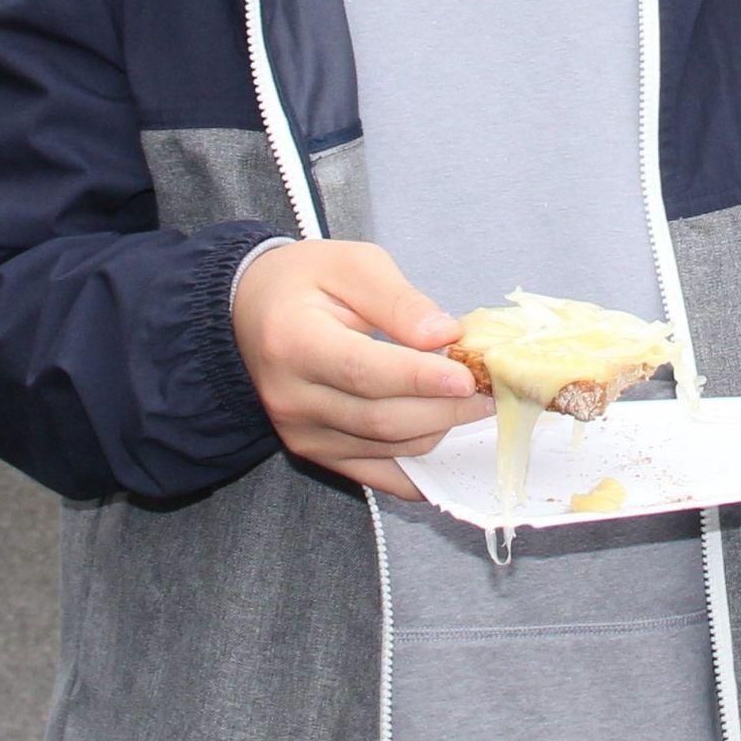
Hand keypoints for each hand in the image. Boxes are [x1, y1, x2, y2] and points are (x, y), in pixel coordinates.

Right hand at [231, 240, 481, 499]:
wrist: (250, 314)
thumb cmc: (304, 282)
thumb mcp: (351, 265)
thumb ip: (398, 300)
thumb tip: (445, 334)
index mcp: (293, 342)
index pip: (363, 371)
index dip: (419, 378)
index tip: (466, 376)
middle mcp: (292, 397)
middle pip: (381, 418)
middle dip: (445, 407)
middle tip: (490, 387)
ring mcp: (302, 433)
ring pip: (388, 446)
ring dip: (440, 428)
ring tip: (474, 401)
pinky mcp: (316, 454)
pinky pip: (378, 475)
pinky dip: (419, 469)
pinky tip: (451, 446)